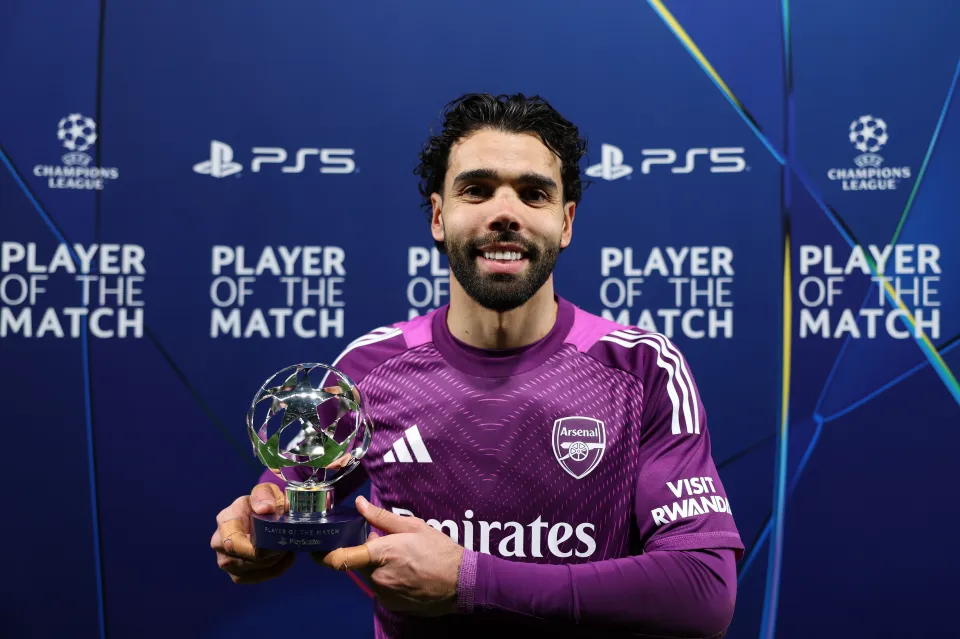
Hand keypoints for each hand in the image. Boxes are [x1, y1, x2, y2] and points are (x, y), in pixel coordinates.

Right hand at [211, 482, 295, 583]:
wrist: (263, 512)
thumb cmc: (263, 501)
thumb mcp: (266, 491)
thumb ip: (265, 496)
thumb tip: (266, 508)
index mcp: (225, 521)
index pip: (232, 543)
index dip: (254, 550)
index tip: (276, 546)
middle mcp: (219, 543)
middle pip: (244, 560)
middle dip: (270, 555)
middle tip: (287, 544)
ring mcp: (226, 560)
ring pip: (251, 571)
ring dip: (274, 562)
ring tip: (287, 547)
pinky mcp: (236, 573)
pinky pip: (256, 578)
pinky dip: (275, 570)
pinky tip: (285, 557)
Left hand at [315, 496, 464, 616]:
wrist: (462, 582)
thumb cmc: (438, 550)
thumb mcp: (412, 526)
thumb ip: (381, 517)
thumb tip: (359, 503)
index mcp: (380, 555)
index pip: (341, 558)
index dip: (323, 555)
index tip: (314, 549)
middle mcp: (378, 578)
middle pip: (360, 564)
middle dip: (367, 554)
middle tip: (388, 544)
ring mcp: (385, 595)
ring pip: (372, 576)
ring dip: (380, 567)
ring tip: (404, 559)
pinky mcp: (393, 605)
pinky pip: (383, 588)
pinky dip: (389, 579)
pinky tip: (409, 572)